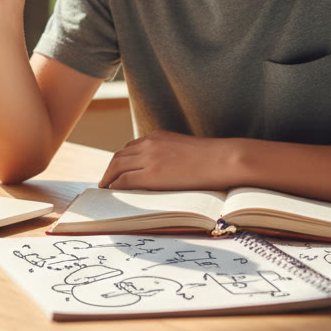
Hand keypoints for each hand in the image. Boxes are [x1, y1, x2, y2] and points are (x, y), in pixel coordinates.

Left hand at [98, 130, 235, 190]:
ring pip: (117, 168)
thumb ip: (169, 153)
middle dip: (109, 171)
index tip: (116, 171)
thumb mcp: (184, 149)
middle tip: (105, 183)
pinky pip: (124, 181)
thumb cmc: (213, 158)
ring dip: (109, 179)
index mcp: (157, 136)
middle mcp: (149, 143)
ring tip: (106, 190)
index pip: (130, 148)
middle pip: (118, 157)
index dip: (120, 161)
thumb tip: (164, 169)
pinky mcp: (152, 174)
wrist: (224, 159)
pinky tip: (114, 194)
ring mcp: (149, 158)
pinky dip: (115, 187)